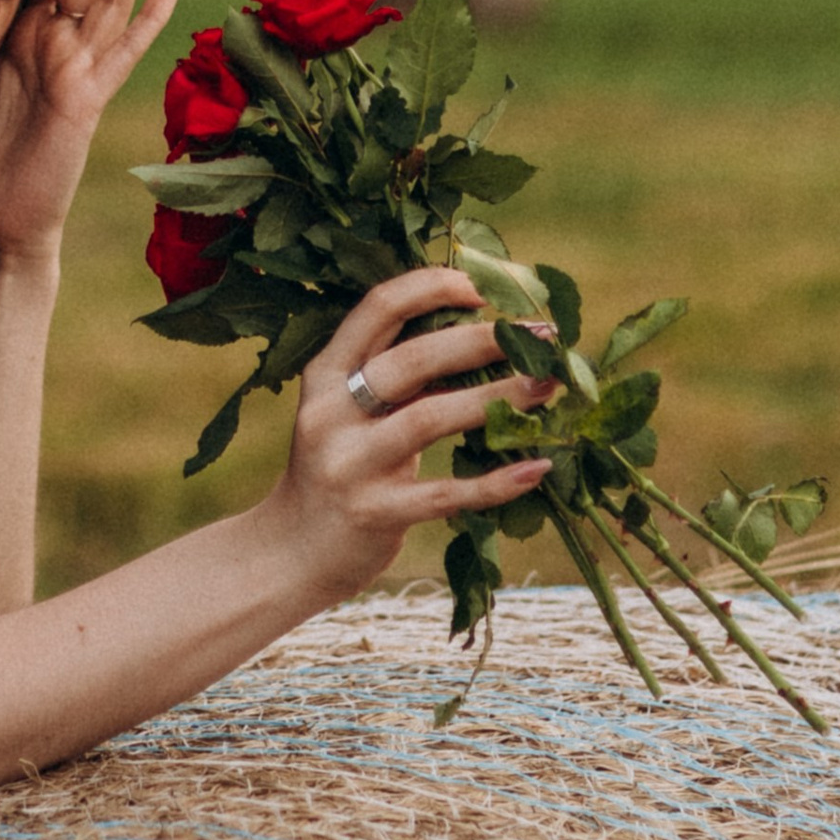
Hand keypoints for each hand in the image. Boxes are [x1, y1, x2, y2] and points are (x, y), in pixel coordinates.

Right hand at [265, 268, 557, 599]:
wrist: (291, 552)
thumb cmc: (339, 469)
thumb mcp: (351, 412)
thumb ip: (396, 376)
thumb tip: (484, 333)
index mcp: (325, 374)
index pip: (379, 307)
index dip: (435, 287)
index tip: (487, 288)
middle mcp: (331, 412)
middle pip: (411, 359)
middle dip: (483, 341)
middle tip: (541, 337)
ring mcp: (349, 464)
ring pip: (429, 418)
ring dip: (497, 398)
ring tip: (548, 386)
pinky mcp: (373, 513)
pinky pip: (444, 494)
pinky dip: (495, 481)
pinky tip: (538, 468)